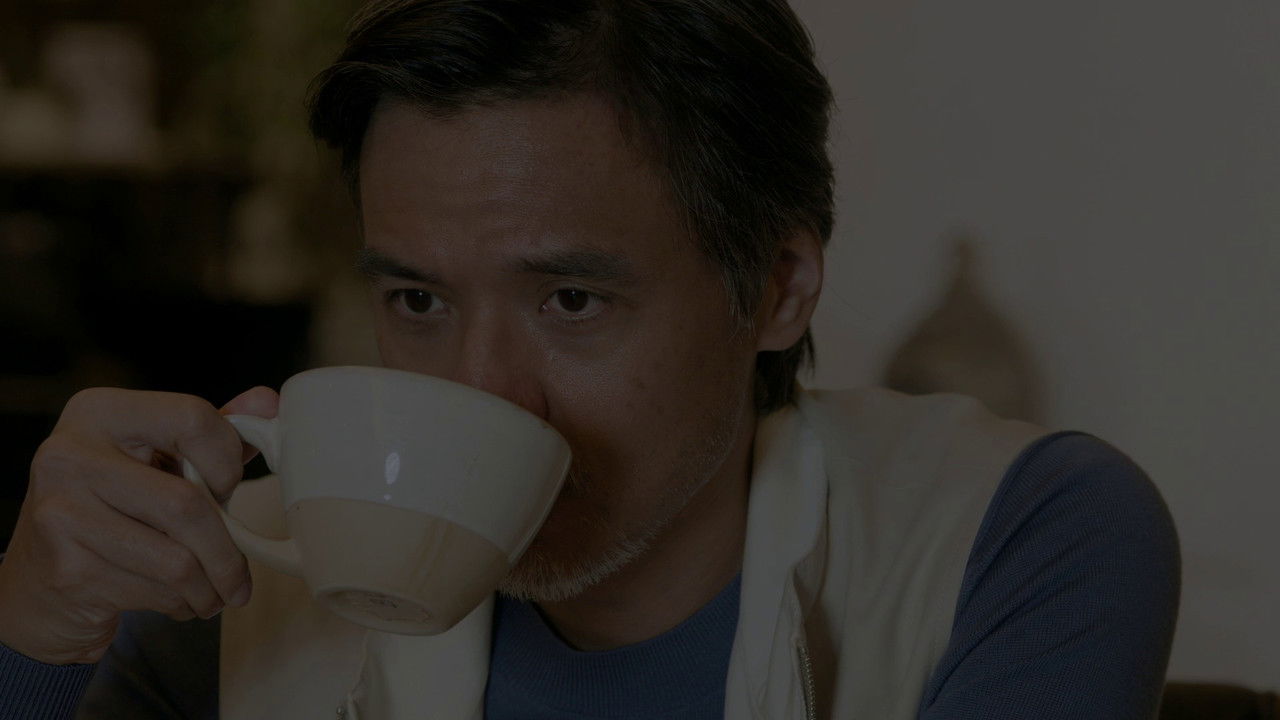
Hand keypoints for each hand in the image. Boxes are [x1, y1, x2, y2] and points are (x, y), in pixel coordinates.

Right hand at [0, 386, 278, 664]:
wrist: (35, 586)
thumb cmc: (111, 510)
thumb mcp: (158, 457)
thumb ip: (210, 431)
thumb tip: (267, 404)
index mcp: (100, 412)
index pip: (191, 419)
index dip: (227, 460)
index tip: (231, 489)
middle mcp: (70, 455)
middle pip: (187, 503)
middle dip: (227, 552)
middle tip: (240, 577)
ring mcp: (62, 513)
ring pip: (176, 559)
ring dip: (209, 588)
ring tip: (213, 594)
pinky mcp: (66, 569)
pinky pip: (155, 591)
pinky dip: (181, 604)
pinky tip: (177, 600)